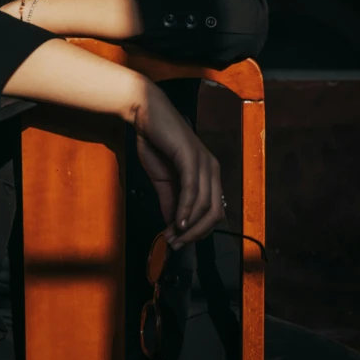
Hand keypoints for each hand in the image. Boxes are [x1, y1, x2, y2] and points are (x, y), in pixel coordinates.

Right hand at [131, 81, 224, 249]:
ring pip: (205, 205)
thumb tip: (174, 228)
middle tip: (176, 244)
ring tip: (173, 237)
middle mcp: (211, 169)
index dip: (198, 232)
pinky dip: (186, 210)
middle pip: (215, 213)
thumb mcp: (163, 180)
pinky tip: (177, 222)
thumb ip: (171, 202)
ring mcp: (204, 162)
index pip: (213, 212)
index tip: (177, 243)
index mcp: (208, 174)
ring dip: (189, 227)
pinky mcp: (191, 156)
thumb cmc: (155, 143)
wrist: (145, 114)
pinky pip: (192, 190)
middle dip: (196, 234)